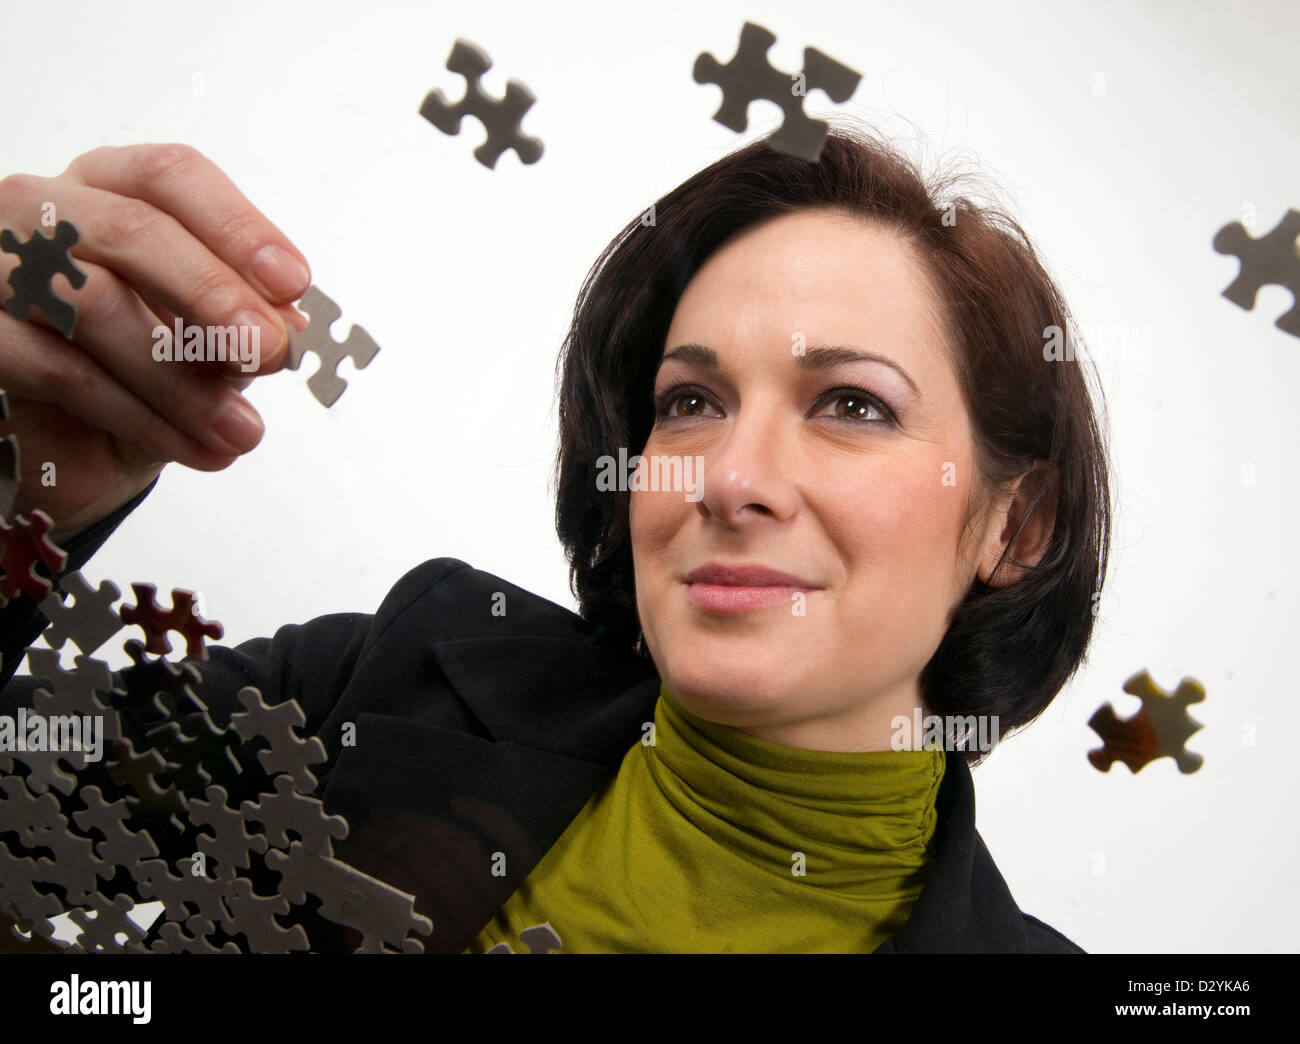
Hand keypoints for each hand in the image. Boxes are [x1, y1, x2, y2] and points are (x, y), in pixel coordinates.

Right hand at [0, 143, 309, 543]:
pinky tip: (199, 449)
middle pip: (134, 229)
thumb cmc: (138, 365)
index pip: (171, 178)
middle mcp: (43, 211)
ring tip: (243, 431)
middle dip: (214, 294)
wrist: (66, 442)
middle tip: (269, 351)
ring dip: (184, 379)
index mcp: (108, 190)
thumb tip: (290, 322)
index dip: (238, 227)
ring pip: (94, 303)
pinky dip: (144, 418)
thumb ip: (241, 318)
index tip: (293, 282)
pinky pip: (62, 371)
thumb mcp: (202, 337)